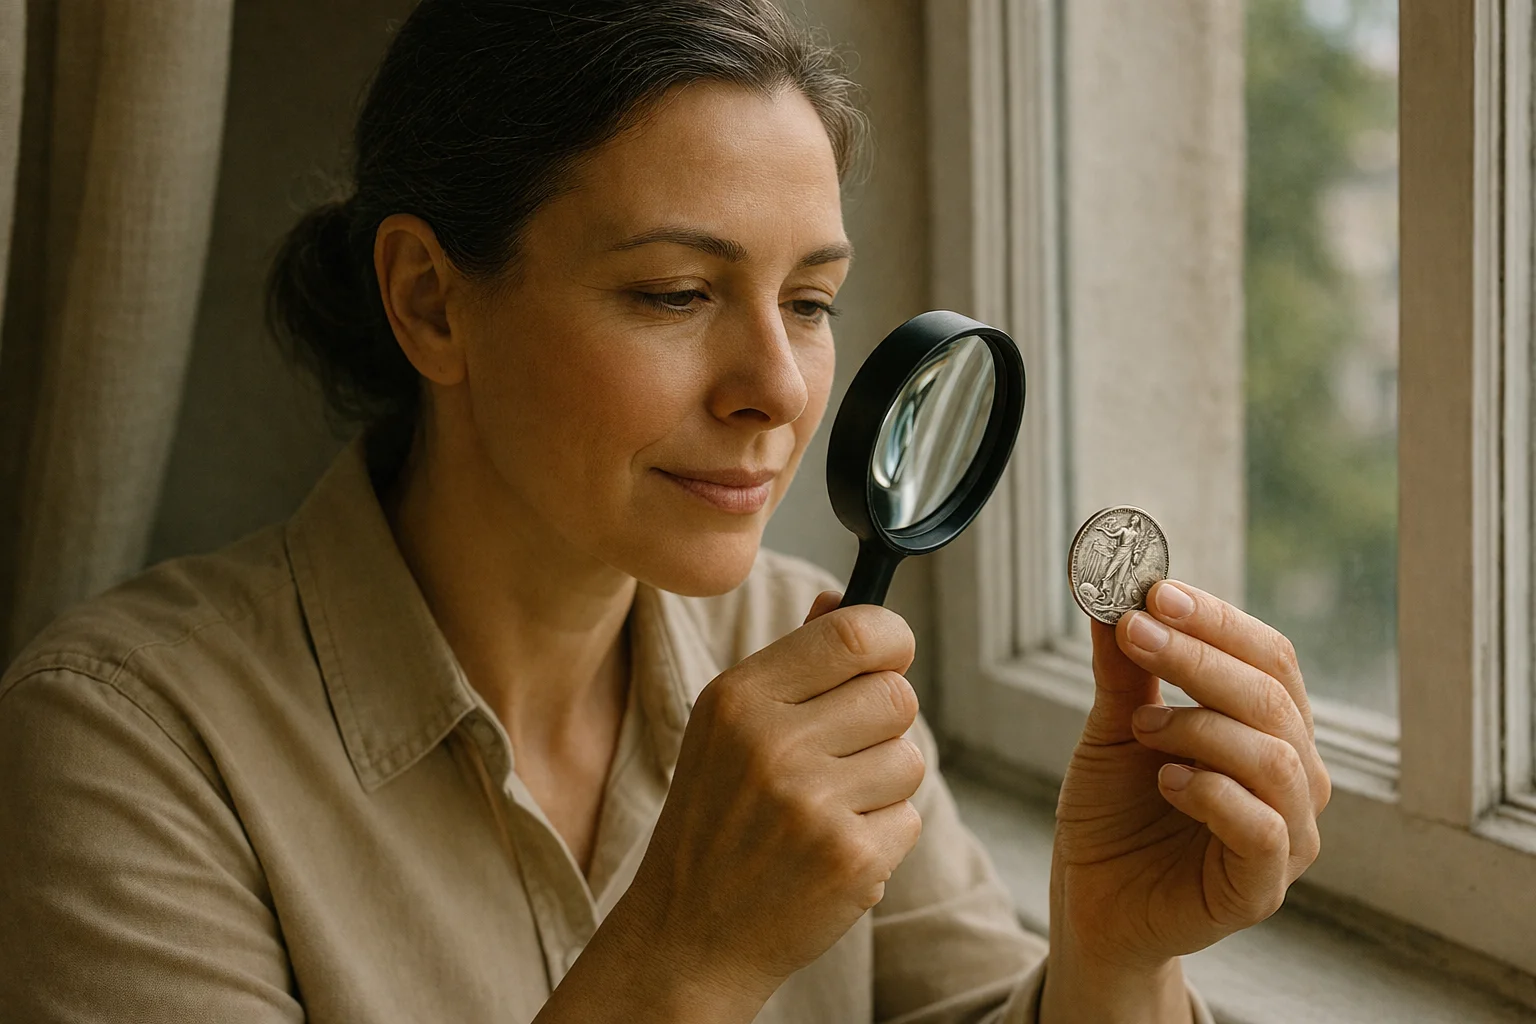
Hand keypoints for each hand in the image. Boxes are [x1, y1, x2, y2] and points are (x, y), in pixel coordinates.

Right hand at [617, 592, 924, 1004]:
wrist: (688, 934)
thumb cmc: (714, 818)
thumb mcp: (725, 727)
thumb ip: (790, 661)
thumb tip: (844, 599)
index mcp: (739, 698)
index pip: (855, 634)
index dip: (891, 640)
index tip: (888, 656)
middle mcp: (773, 744)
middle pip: (897, 695)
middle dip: (883, 723)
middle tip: (841, 755)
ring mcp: (812, 805)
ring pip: (909, 758)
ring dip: (883, 783)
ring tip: (827, 808)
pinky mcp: (849, 859)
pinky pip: (909, 818)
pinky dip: (881, 835)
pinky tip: (830, 850)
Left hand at [1050, 580, 1330, 971]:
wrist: (1093, 898)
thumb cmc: (1115, 809)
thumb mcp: (1115, 726)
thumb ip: (1125, 665)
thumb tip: (1110, 592)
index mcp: (1269, 727)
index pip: (1269, 656)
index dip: (1217, 619)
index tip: (1156, 591)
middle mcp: (1295, 774)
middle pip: (1272, 697)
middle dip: (1199, 656)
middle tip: (1136, 630)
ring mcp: (1289, 834)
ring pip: (1275, 758)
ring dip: (1200, 726)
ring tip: (1141, 725)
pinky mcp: (1264, 887)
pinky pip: (1263, 829)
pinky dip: (1212, 793)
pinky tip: (1166, 782)